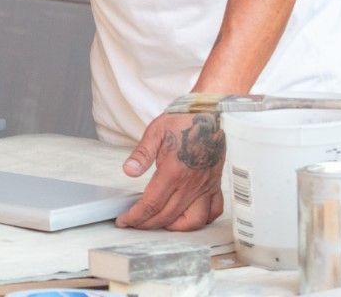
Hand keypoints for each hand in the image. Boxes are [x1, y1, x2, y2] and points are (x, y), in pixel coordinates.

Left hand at [116, 113, 226, 231]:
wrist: (210, 112)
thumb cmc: (184, 120)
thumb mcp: (156, 132)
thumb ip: (142, 154)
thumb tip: (129, 170)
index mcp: (174, 171)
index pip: (151, 203)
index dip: (136, 216)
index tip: (125, 220)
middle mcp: (191, 184)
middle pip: (167, 216)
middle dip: (147, 224)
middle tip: (134, 223)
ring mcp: (206, 186)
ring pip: (192, 220)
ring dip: (174, 227)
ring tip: (159, 224)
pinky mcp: (215, 184)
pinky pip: (213, 211)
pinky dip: (202, 220)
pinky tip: (189, 218)